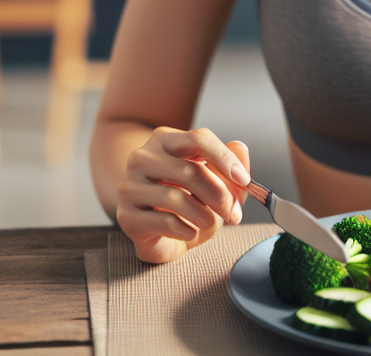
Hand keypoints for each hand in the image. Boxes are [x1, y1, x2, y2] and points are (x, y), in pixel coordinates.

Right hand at [116, 126, 250, 263]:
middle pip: (191, 171)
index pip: (199, 138)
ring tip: (211, 222)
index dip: (225, 159)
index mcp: (165, 139)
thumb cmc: (188, 199)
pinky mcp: (126, 215)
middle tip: (234, 213)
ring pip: (176, 198)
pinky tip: (190, 232)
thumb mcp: (217, 181)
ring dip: (204, 215)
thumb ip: (232, 164)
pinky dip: (186, 230)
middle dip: (220, 196)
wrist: (155, 228)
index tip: (244, 180)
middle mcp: (142, 157)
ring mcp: (130, 186)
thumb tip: (240, 148)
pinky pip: (164, 222)